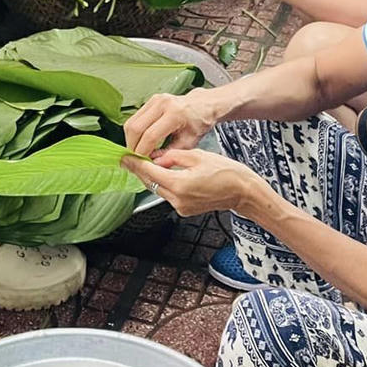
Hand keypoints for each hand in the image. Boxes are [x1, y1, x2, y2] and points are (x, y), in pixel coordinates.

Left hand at [121, 149, 268, 218]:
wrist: (243, 192)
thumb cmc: (226, 172)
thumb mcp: (198, 155)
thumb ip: (173, 156)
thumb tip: (157, 157)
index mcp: (179, 184)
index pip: (149, 172)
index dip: (134, 164)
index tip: (123, 157)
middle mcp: (177, 199)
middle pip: (150, 183)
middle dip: (142, 170)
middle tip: (133, 157)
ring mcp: (180, 207)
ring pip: (158, 189)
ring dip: (154, 177)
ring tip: (154, 162)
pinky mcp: (184, 210)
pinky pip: (168, 194)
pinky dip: (165, 183)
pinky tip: (169, 173)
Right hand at [124, 90, 216, 158]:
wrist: (202, 105)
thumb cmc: (198, 123)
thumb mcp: (188, 142)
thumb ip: (169, 153)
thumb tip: (151, 162)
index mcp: (175, 114)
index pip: (150, 136)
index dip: (143, 151)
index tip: (141, 163)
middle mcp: (162, 103)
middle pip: (136, 128)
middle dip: (132, 146)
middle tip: (135, 159)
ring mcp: (155, 100)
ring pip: (131, 122)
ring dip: (130, 139)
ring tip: (137, 151)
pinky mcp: (150, 100)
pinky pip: (135, 118)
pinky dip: (134, 132)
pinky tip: (139, 141)